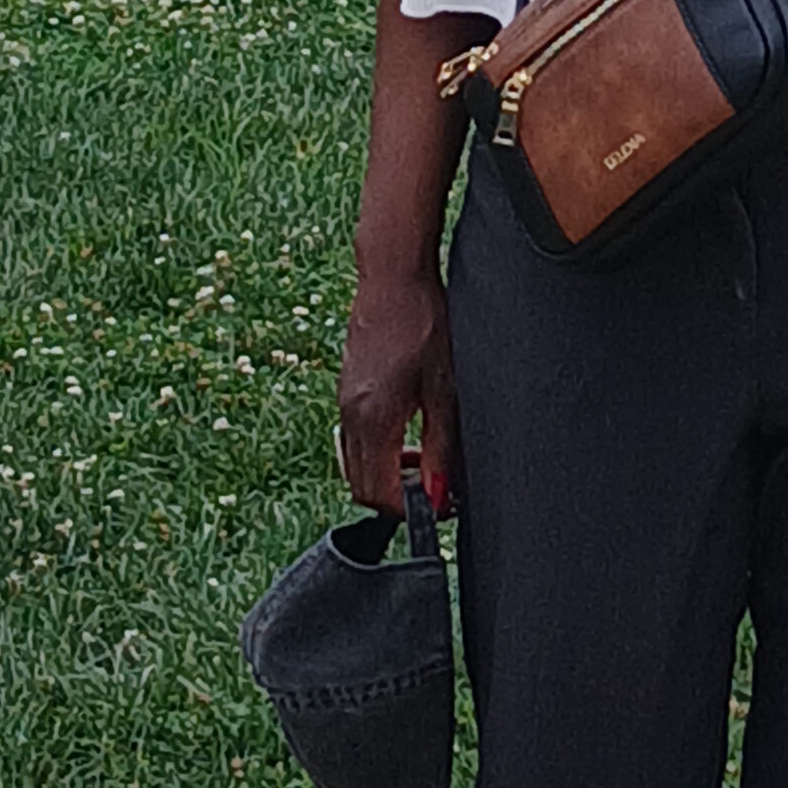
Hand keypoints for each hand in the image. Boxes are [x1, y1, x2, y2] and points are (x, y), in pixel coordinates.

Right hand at [336, 263, 459, 519]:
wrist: (392, 276)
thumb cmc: (424, 321)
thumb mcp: (444, 387)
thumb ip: (440, 446)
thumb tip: (438, 493)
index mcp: (374, 419)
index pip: (380, 494)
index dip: (411, 510)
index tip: (441, 504)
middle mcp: (350, 416)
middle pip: (362, 488)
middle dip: (397, 498)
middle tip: (435, 487)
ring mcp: (343, 403)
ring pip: (356, 466)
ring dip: (386, 474)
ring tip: (424, 457)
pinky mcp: (345, 391)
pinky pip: (353, 441)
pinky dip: (377, 452)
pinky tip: (406, 432)